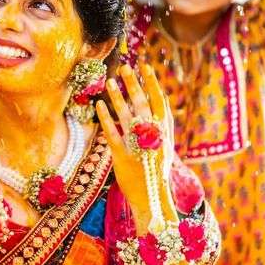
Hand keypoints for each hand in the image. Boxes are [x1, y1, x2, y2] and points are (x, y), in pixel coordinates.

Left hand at [96, 64, 176, 231]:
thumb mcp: (165, 144)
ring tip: (110, 81)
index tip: (146, 66)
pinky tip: (99, 105)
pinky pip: (112, 133)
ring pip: (126, 115)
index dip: (152, 83)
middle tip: (126, 66)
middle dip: (134, 83)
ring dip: (118, 97)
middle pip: (142, 104)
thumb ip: (162, 123)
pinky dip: (105, 118)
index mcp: (165, 132)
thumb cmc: (157, 170)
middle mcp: (152, 137)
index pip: (159, 101)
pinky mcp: (122, 156)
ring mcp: (137, 146)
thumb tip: (161, 98)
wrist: (153, 198)